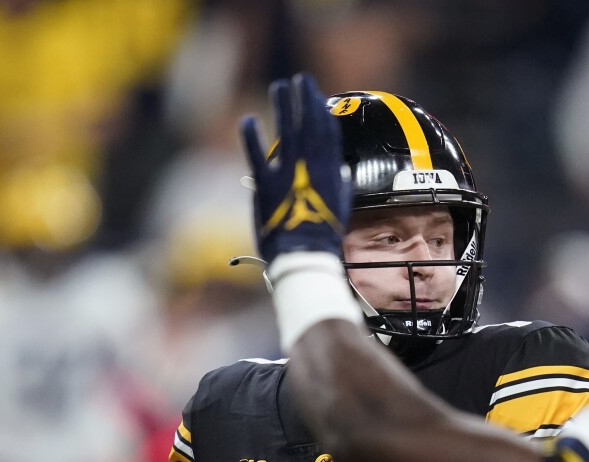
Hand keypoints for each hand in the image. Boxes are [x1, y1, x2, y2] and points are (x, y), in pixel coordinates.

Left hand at [240, 72, 351, 262]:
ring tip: (280, 87)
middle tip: (301, 79)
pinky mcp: (265, 183)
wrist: (302, 254)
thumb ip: (340, 186)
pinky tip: (249, 119)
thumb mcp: (340, 208)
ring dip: (283, 107)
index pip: (327, 132)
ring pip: (285, 131)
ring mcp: (286, 172)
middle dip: (305, 99)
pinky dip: (251, 137)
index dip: (322, 110)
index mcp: (329, 171)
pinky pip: (256, 155)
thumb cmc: (322, 235)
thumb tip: (340, 172)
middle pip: (307, 124)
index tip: (318, 94)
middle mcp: (308, 166)